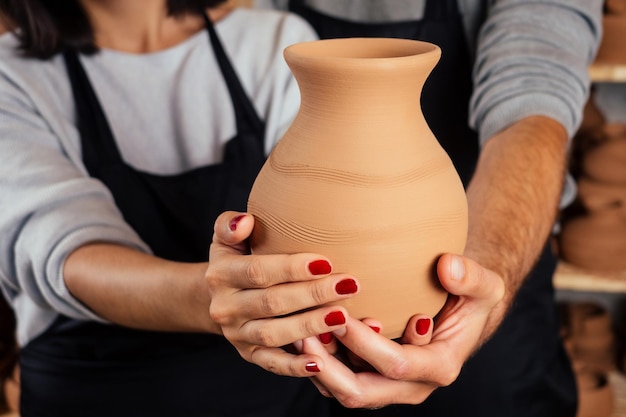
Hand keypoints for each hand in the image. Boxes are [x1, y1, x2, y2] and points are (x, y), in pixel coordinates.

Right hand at [205, 211, 359, 376]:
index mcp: (221, 274)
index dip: (291, 268)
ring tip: (343, 316)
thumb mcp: (225, 238)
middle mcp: (225, 307)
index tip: (326, 262)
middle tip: (349, 285)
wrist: (215, 297)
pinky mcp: (248, 355)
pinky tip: (319, 362)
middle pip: (272, 303)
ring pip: (274, 334)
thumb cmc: (235, 259)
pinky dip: (294, 366)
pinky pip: (271, 363)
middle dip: (312, 295)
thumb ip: (230, 226)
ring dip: (310, 326)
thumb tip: (245, 221)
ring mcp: (237, 334)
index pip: (258, 271)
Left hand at [300, 253, 504, 408]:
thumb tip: (448, 267)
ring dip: (317, 367)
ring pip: (343, 390)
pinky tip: (302, 334)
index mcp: (439, 367)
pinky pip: (338, 380)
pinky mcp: (372, 375)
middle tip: (305, 337)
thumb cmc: (470, 297)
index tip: (341, 316)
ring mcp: (388, 385)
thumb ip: (472, 277)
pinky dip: (318, 363)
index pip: (395, 365)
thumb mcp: (484, 285)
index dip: (365, 344)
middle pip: (362, 393)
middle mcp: (412, 385)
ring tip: (296, 335)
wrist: (460, 310)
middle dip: (329, 369)